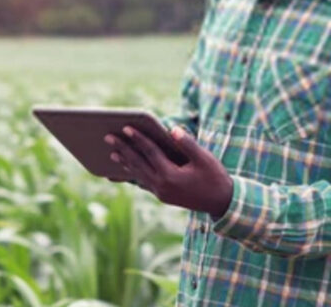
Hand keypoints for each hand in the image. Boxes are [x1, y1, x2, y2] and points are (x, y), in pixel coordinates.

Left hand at [105, 126, 232, 218]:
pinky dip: (134, 174)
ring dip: (125, 162)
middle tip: (108, 137)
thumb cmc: (215, 177)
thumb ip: (187, 143)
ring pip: (138, 175)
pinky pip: (144, 183)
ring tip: (112, 152)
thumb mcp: (204, 158)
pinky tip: (127, 168)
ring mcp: (161, 193)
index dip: (138, 138)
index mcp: (171, 176)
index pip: (150, 153)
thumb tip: (172, 129)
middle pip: (138, 163)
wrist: (222, 202)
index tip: (126, 127)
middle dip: (123, 149)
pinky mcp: (163, 197)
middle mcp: (162, 186)